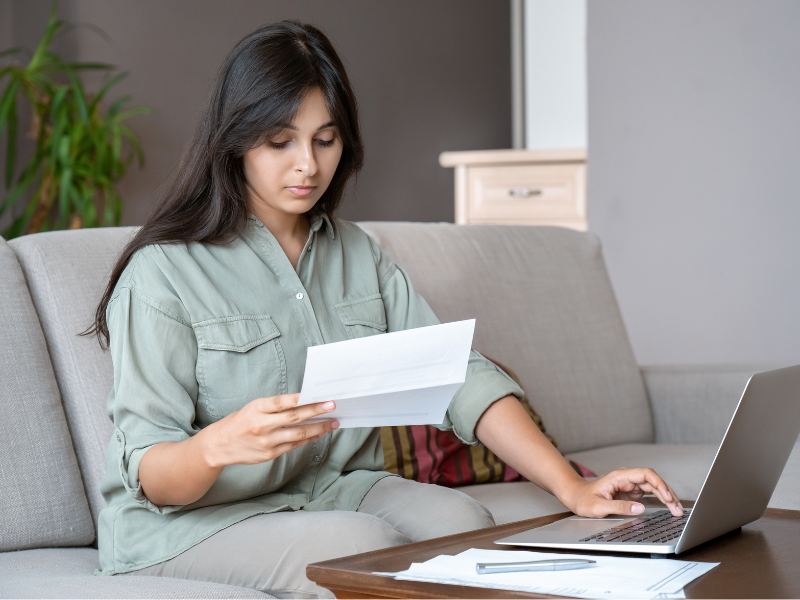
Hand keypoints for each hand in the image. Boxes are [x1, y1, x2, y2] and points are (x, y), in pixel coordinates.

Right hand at [202, 393, 338, 467]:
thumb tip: (303, 402)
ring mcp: (267, 441)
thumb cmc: (239, 422)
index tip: (320, 395)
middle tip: (333, 406)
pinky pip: (294, 445)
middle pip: (295, 417)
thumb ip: (275, 407)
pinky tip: (319, 433)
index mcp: (257, 408)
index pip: (283, 401)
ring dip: (319, 428)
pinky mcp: (270, 454)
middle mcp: (262, 425)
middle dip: (317, 411)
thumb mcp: (253, 407)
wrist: (218, 446)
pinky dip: (309, 438)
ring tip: (333, 423)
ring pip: (299, 433)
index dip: (303, 398)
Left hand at [564, 467, 682, 517]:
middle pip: (652, 481)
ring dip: (666, 498)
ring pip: (653, 488)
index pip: (645, 474)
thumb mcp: (598, 506)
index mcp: (619, 477)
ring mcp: (629, 485)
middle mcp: (626, 478)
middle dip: (667, 494)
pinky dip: (660, 501)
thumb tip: (640, 508)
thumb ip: (619, 507)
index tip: (667, 497)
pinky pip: (648, 494)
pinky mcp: (630, 492)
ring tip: (677, 510)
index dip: (659, 484)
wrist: (575, 496)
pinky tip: (669, 507)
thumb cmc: (583, 499)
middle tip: (678, 509)